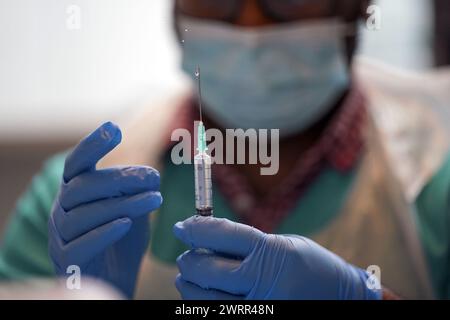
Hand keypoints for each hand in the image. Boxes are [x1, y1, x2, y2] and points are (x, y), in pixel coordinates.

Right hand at [48, 122, 161, 297]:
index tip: (113, 129)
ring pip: (84, 214)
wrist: (115, 277)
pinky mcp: (66, 260)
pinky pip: (80, 244)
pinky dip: (104, 232)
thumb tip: (151, 175)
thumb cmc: (122, 238)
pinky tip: (127, 224)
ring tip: (155, 200)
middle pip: (82, 186)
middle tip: (153, 177)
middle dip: (119, 178)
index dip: (92, 145)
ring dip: (122, 204)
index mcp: (75, 190)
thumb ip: (136, 191)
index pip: (77, 163)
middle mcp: (62, 208)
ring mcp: (60, 235)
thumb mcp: (132, 207)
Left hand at [173, 216, 381, 299]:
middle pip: (207, 270)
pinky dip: (203, 304)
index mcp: (271, 253)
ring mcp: (259, 309)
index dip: (196, 228)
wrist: (343, 300)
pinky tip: (204, 295)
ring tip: (190, 276)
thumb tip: (207, 239)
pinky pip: (215, 315)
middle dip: (189, 260)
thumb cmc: (312, 268)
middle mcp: (263, 283)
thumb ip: (248, 244)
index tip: (181, 226)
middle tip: (186, 256)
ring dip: (189, 285)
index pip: (223, 235)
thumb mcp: (285, 245)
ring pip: (203, 299)